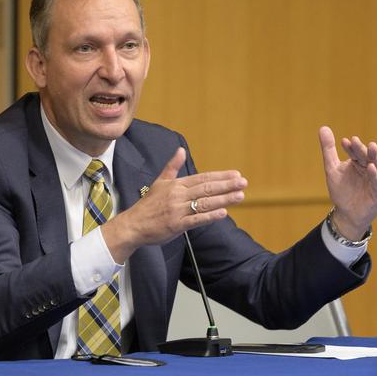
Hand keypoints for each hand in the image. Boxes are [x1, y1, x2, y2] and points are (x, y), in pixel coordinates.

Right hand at [101, 147, 246, 261]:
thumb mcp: (159, 182)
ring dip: (223, 199)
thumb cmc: (148, 204)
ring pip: (204, 203)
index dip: (220, 176)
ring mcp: (177, 210)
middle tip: (243, 183)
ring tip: (240, 196)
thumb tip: (181, 150)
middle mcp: (178, 195)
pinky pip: (196, 219)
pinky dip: (210, 216)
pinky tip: (223, 213)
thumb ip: (172, 167)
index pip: (203, 178)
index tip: (236, 174)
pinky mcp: (176, 225)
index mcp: (176, 185)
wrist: (133, 224)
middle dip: (226, 185)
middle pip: (206, 189)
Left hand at [319, 126, 376, 239]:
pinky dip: (375, 175)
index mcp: (358, 161)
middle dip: (362, 148)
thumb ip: (328, 150)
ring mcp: (375, 179)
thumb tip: (323, 127)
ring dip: (374, 157)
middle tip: (355, 141)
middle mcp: (369, 168)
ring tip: (371, 147)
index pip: (355, 151)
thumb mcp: (332, 169)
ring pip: (376, 165)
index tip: (344, 141)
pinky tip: (371, 168)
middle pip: (366, 156)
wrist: (347, 214)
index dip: (350, 147)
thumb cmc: (342, 191)